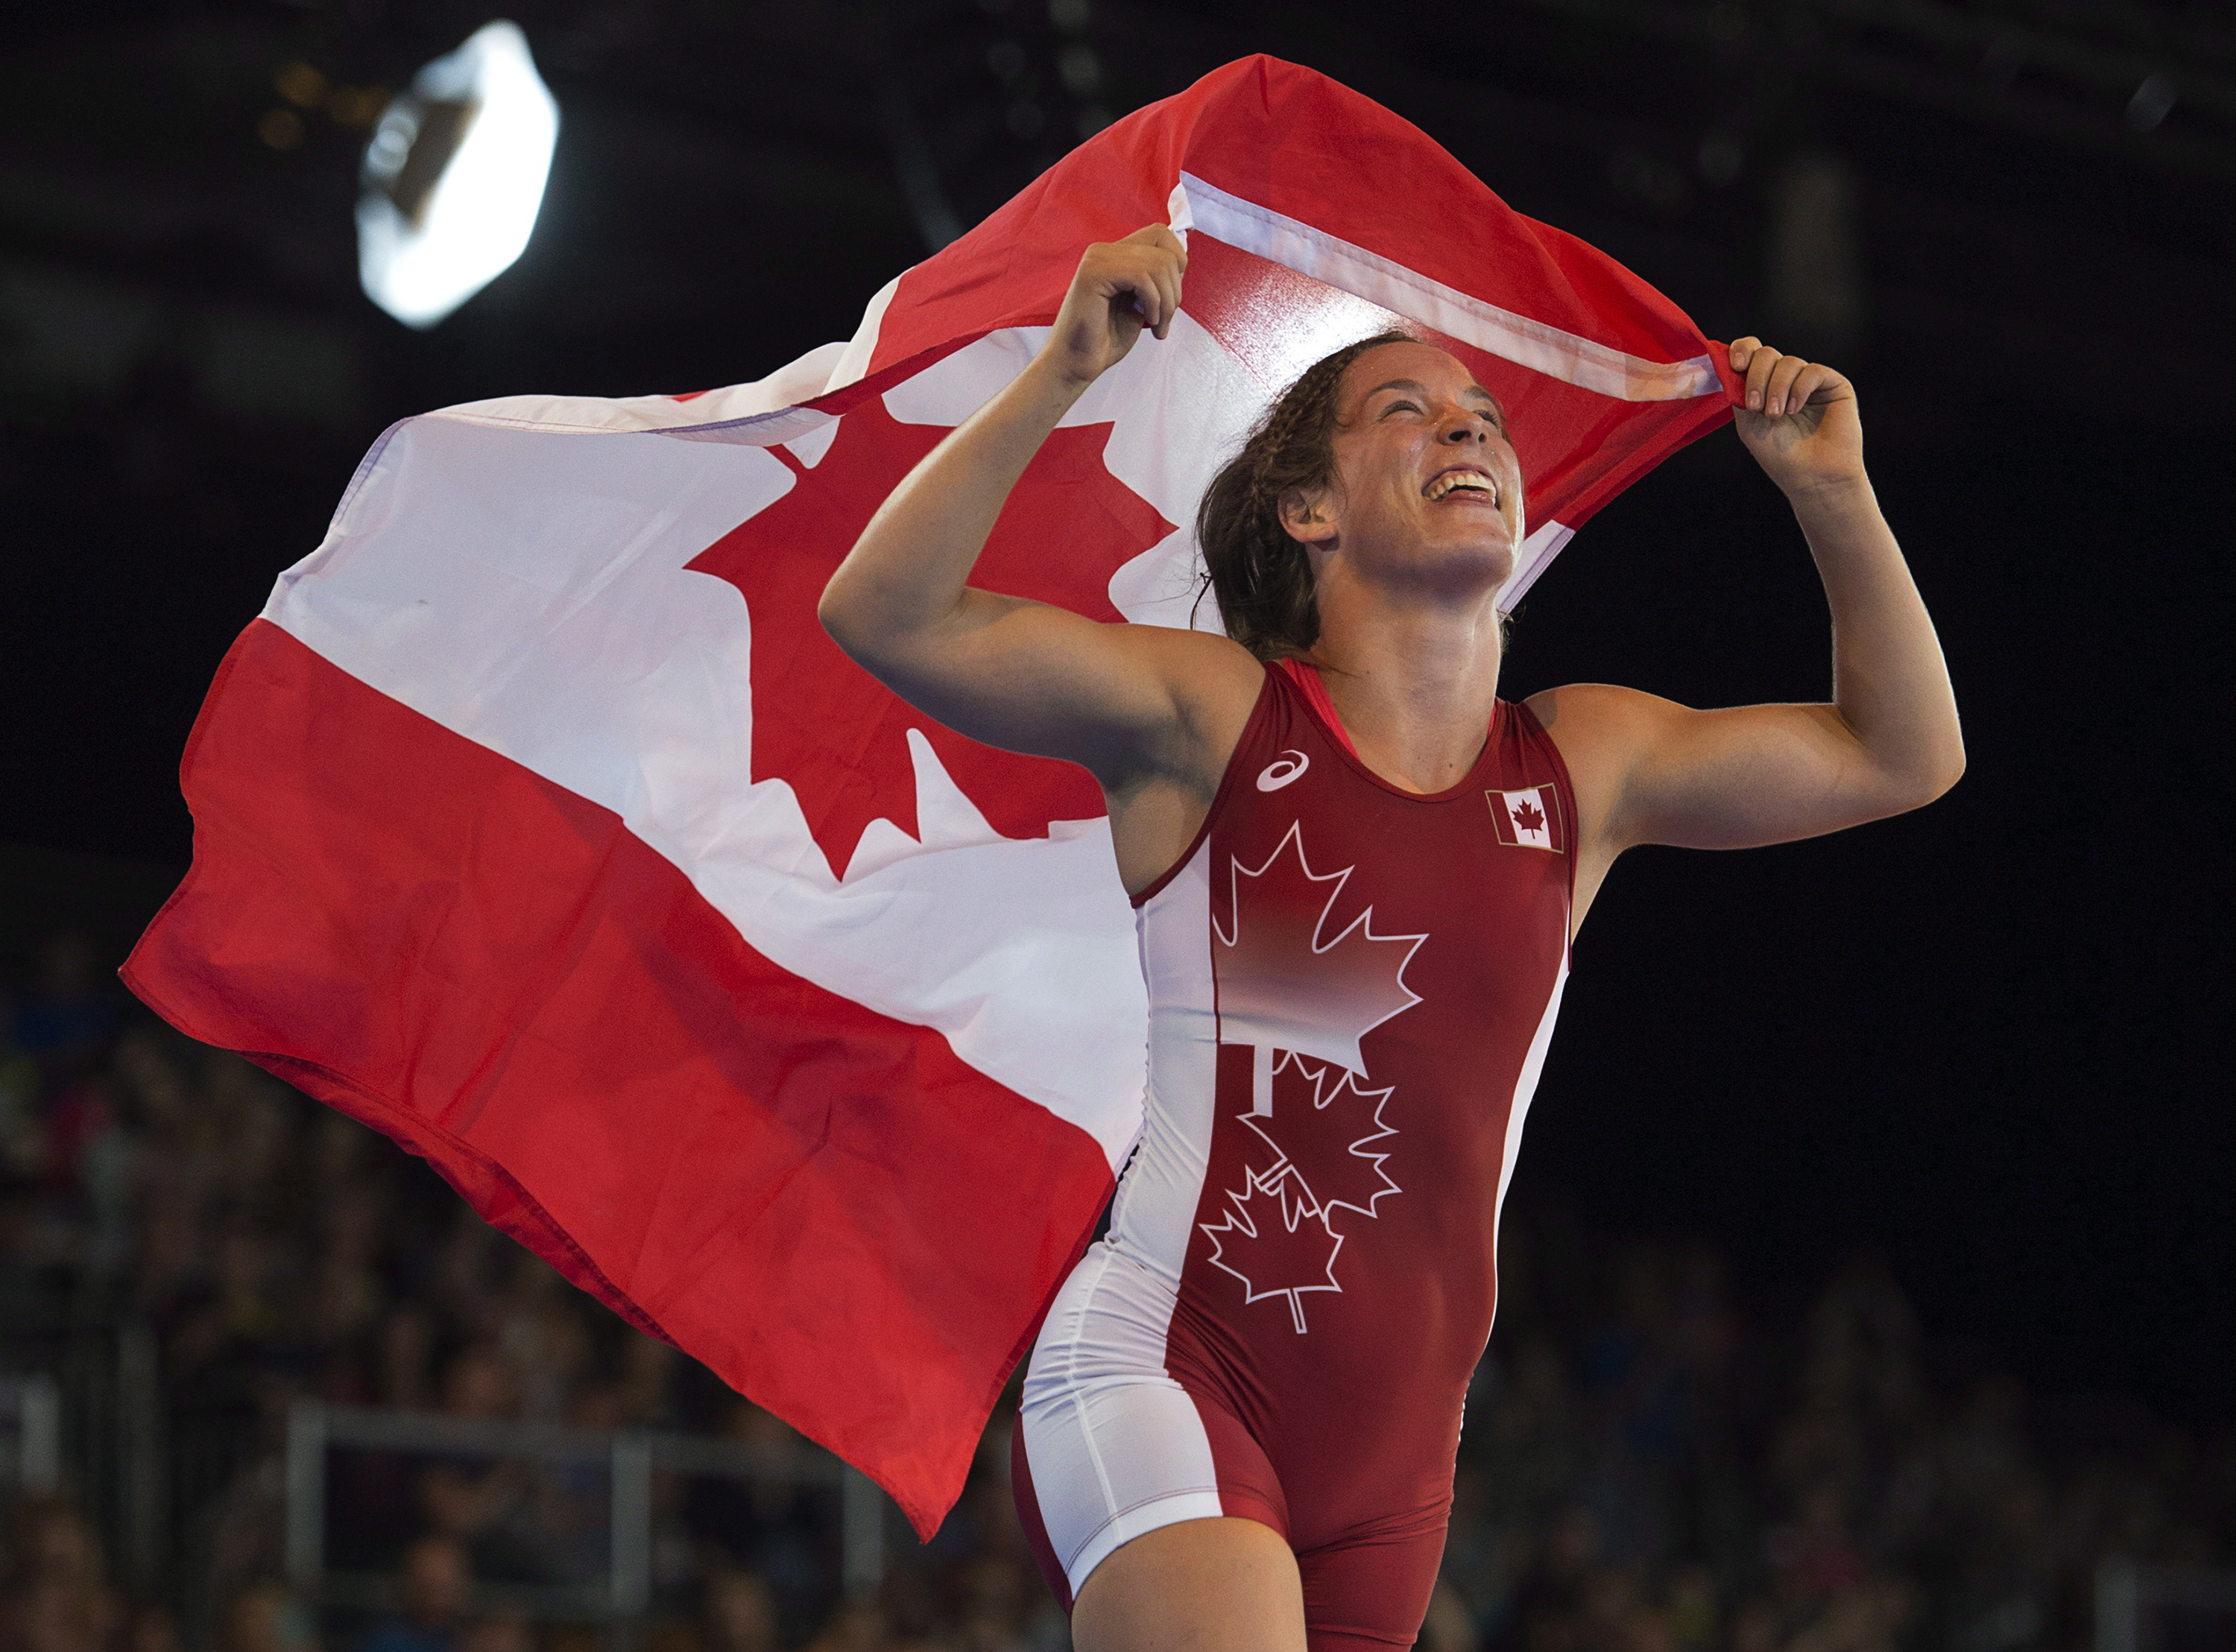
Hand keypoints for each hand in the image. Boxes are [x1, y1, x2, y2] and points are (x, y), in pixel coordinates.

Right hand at [1035, 225, 1186, 389]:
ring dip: (1167, 301)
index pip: (1160, 235)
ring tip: (1158, 326)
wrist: (1076, 363)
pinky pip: (1142, 277)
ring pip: (1158, 264)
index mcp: (1115, 254)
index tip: (1170, 298)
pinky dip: (1154, 302)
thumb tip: (1181, 263)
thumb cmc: (1105, 340)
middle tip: (1165, 321)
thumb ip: (1155, 281)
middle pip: (1165, 250)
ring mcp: (1098, 259)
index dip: (1177, 263)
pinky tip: (1147, 322)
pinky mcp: (1093, 273)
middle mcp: (1104, 250)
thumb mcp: (1140, 304)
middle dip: (1175, 290)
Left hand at [1729, 337, 1864, 496]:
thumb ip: (1738, 393)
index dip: (1742, 350)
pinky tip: (1794, 409)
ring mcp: (1810, 380)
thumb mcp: (1748, 423)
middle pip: (1767, 354)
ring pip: (1788, 362)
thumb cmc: (1780, 455)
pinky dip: (1799, 389)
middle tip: (1756, 406)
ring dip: (1777, 388)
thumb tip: (1728, 365)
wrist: (1812, 476)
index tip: (1736, 365)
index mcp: (1763, 385)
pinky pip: (1812, 371)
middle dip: (1757, 377)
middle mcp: (1786, 379)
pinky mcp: (1833, 384)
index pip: (1751, 353)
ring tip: (1776, 415)